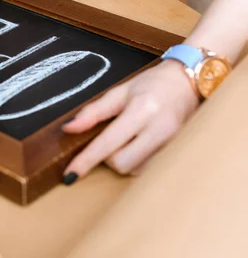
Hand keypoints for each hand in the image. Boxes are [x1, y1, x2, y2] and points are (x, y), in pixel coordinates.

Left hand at [61, 59, 199, 183]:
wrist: (190, 82)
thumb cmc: (153, 84)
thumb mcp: (120, 91)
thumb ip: (93, 112)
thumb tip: (68, 129)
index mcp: (142, 111)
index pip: (108, 143)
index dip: (86, 160)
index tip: (69, 175)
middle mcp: (160, 130)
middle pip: (121, 163)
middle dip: (107, 158)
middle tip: (109, 139)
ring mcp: (173, 144)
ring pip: (135, 169)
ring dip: (123, 160)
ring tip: (128, 139)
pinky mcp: (179, 153)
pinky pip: (149, 169)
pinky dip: (137, 161)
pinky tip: (139, 145)